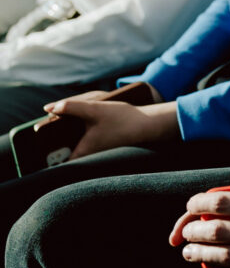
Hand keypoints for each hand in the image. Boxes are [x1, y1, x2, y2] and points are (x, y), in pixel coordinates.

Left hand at [41, 96, 177, 159]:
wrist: (150, 125)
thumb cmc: (123, 120)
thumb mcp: (95, 109)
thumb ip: (70, 107)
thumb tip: (49, 108)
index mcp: (83, 153)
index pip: (57, 161)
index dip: (48, 153)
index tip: (41, 141)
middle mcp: (89, 158)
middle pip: (65, 151)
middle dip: (58, 138)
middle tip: (55, 122)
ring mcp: (97, 154)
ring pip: (76, 145)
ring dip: (72, 133)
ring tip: (71, 117)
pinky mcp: (105, 148)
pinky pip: (87, 142)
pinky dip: (83, 133)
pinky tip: (89, 120)